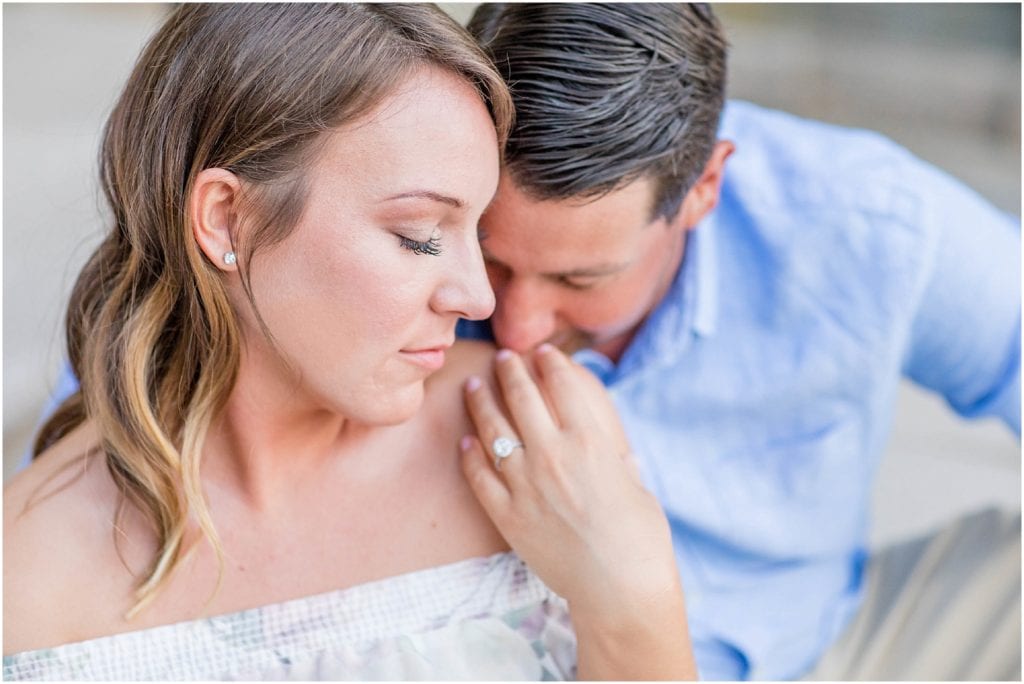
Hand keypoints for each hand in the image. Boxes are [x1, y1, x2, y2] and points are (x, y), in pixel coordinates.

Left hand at [460, 344, 693, 678]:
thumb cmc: (640, 538)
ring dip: (481, 402)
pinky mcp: (507, 515)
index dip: (549, 361)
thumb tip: (610, 450)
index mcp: (590, 441)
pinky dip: (470, 455)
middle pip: (521, 396)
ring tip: (473, 386)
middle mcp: (553, 454)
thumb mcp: (635, 484)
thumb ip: (614, 460)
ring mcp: (525, 484)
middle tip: (502, 358)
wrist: (619, 588)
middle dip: (509, 370)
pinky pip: (479, 476)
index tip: (541, 352)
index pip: (561, 384)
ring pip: (492, 429)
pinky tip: (466, 442)